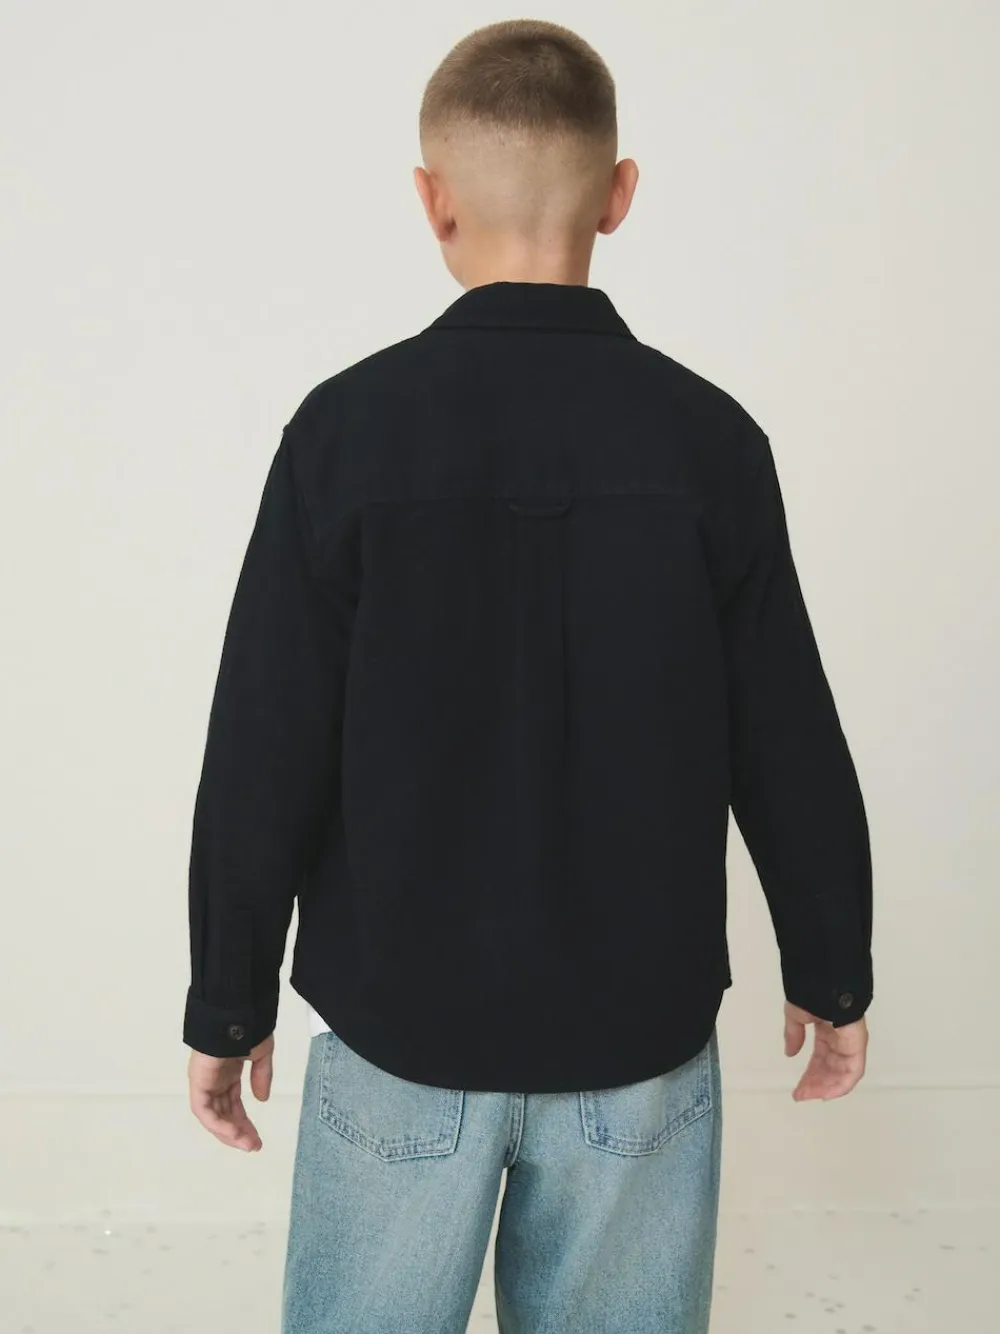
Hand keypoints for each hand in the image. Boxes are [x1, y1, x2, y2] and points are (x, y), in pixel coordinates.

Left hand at [187, 1033, 273, 1150]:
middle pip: (224, 1114)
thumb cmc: (249, 1028)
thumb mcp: (261, 1054)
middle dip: (239, 1132)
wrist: (237, 1012)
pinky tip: (233, 1133)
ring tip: (247, 1144)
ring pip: (213, 1116)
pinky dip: (217, 1124)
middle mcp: (214, 1080)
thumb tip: (261, 1100)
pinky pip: (205, 1110)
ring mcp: (205, 1082)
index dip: (245, 1123)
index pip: (234, 1105)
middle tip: (254, 1146)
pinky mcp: (198, 1082)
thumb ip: (261, 1077)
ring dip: (229, 1133)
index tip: (257, 1139)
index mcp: (228, 1072)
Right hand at [784, 1002, 866, 1100]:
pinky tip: (825, 1093)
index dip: (810, 1074)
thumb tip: (789, 1052)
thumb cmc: (811, 995)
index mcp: (828, 1030)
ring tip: (808, 1096)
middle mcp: (840, 1039)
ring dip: (825, 1087)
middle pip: (829, 1069)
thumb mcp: (796, 1015)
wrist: (825, 983)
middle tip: (801, 1095)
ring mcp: (850, 1043)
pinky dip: (840, 1085)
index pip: (820, 1058)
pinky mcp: (857, 1047)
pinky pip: (852, 1072)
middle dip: (815, 1083)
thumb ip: (794, 1035)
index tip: (798, 1088)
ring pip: (840, 1074)